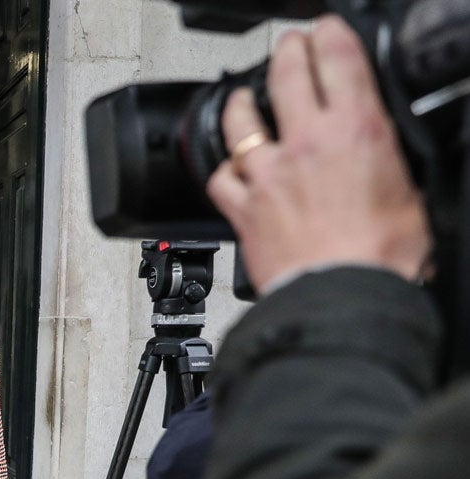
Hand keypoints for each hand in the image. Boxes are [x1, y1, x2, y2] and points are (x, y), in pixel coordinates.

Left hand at [205, 16, 431, 291]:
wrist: (341, 297)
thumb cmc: (380, 257)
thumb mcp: (409, 196)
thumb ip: (391, 168)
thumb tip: (389, 165)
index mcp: (356, 132)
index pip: (340, 61)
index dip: (329, 35)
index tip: (324, 28)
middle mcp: (306, 145)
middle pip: (286, 76)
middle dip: (286, 51)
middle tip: (288, 45)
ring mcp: (268, 175)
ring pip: (242, 121)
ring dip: (241, 103)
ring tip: (243, 97)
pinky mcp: (243, 208)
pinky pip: (221, 177)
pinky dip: (222, 168)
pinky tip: (225, 165)